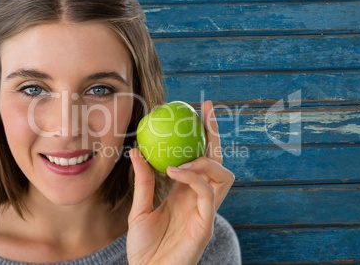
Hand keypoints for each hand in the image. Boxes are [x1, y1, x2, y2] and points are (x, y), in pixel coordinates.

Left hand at [127, 100, 234, 264]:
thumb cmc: (145, 247)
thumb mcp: (140, 209)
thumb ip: (143, 181)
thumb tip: (136, 150)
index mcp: (187, 193)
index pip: (201, 159)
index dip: (203, 136)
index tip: (198, 111)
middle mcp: (200, 199)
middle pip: (218, 161)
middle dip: (215, 135)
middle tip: (204, 112)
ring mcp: (206, 211)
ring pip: (223, 175)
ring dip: (205, 160)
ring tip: (181, 159)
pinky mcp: (206, 223)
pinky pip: (206, 192)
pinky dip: (193, 177)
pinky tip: (174, 171)